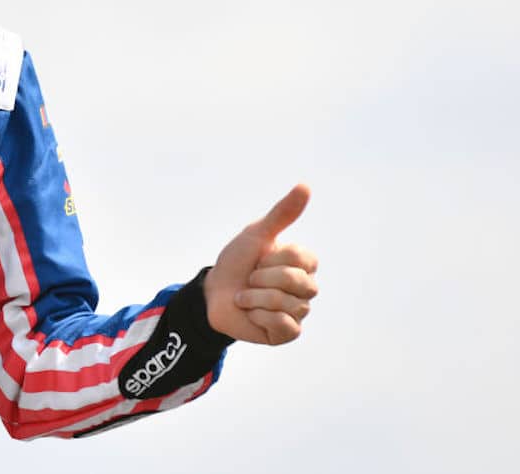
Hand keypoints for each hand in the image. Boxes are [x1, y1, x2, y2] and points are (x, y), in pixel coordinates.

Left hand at [203, 184, 318, 344]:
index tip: (258, 258)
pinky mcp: (287, 333)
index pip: (302, 258)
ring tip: (246, 297)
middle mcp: (305, 288)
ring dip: (256, 298)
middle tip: (250, 278)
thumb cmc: (236, 262)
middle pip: (297, 282)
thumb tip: (305, 186)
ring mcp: (298, 311)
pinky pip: (284, 325)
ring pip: (287, 303)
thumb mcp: (256, 234)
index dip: (274, 258)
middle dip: (263, 278)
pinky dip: (260, 317)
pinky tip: (252, 314)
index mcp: (302, 264)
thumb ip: (282, 213)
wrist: (213, 293)